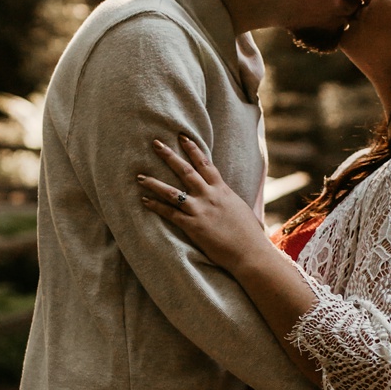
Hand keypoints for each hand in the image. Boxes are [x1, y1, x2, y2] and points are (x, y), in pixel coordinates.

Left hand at [138, 134, 266, 271]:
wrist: (250, 253)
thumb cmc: (249, 235)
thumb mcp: (240, 210)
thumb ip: (229, 200)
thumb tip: (228, 198)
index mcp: (222, 190)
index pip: (205, 164)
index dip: (193, 149)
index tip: (182, 136)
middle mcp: (210, 196)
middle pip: (186, 171)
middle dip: (169, 156)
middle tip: (155, 143)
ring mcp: (200, 211)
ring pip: (173, 192)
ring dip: (155, 183)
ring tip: (140, 176)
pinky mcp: (194, 226)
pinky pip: (170, 214)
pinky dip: (156, 206)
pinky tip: (144, 201)